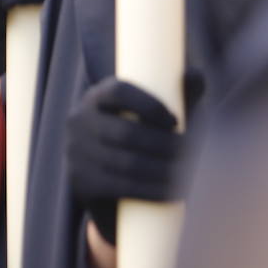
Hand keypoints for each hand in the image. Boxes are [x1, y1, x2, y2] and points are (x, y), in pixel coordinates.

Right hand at [67, 77, 185, 245]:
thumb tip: (191, 75)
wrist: (113, 183)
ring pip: (125, 162)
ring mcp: (76, 152)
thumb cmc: (146, 135)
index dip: (149, 105)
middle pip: (126, 132)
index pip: (120, 92)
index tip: (176, 121)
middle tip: (189, 154)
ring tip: (185, 174)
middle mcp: (80, 120)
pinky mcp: (81, 182)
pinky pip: (117, 187)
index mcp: (98, 96)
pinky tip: (169, 193)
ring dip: (161, 171)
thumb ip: (184, 90)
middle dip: (163, 145)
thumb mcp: (163, 112)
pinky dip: (148, 191)